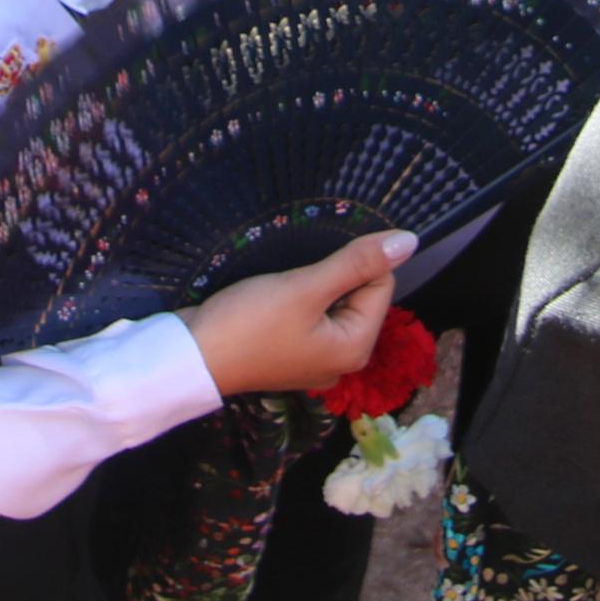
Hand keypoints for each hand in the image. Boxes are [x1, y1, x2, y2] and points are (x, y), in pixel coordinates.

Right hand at [188, 231, 412, 395]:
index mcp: (355, 349)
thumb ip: (356, 263)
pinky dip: (296, 298)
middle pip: (357, 296)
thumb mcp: (305, 288)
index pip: (380, 285)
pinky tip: (273, 293)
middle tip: (298, 269)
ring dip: (312, 283)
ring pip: (330, 303)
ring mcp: (313, 358)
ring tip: (283, 279)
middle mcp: (341, 359)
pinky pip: (308, 316)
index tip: (322, 252)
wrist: (190, 358)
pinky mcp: (288, 351)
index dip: (356, 260)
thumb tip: (409, 241)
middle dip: (333, 273)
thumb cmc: (250, 324)